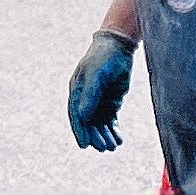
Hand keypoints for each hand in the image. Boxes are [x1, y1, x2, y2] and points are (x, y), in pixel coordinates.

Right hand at [67, 29, 136, 151]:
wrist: (119, 46)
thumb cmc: (105, 58)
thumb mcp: (97, 75)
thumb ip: (90, 95)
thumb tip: (83, 116)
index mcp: (77, 90)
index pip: (76, 115)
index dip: (80, 130)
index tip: (85, 145)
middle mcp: (85, 98)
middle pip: (88, 122)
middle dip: (95, 136)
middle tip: (104, 148)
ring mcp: (98, 101)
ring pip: (99, 124)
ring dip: (105, 136)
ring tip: (113, 147)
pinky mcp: (110, 103)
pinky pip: (110, 121)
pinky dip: (114, 131)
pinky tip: (119, 140)